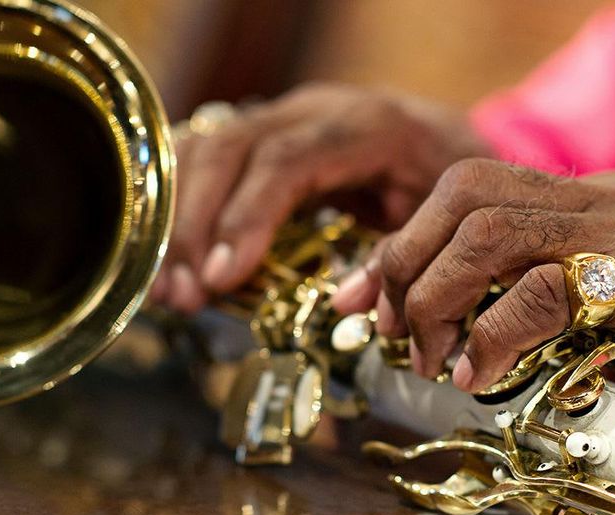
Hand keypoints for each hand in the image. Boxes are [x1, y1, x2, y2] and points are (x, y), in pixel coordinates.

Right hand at [151, 83, 488, 312]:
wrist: (448, 141)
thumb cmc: (448, 183)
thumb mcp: (442, 218)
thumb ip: (397, 256)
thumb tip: (347, 303)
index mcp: (367, 126)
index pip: (288, 161)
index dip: (247, 216)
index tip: (221, 276)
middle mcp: (314, 111)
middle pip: (232, 150)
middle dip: (196, 225)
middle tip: (182, 293)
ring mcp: (282, 118)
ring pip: (207, 149)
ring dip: (177, 221)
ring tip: (167, 290)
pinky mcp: (261, 136)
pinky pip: (204, 158)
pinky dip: (178, 207)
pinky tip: (166, 258)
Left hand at [334, 159, 614, 429]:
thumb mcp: (596, 319)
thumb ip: (530, 312)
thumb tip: (451, 343)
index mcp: (579, 205)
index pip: (465, 193)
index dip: (397, 243)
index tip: (356, 299)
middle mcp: (597, 201)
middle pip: (464, 193)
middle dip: (404, 262)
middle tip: (387, 332)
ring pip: (490, 230)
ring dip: (436, 296)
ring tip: (427, 359)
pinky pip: (545, 287)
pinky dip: (493, 333)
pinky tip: (478, 375)